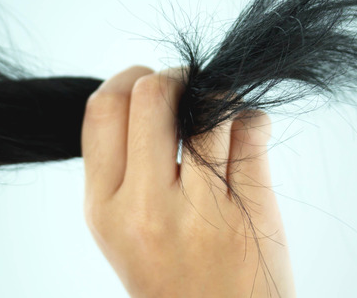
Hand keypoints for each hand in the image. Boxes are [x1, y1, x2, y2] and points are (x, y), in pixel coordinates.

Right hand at [82, 66, 295, 296]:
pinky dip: (252, 119)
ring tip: (223, 118)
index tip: (148, 83)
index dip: (129, 80)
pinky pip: (251, 130)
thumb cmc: (171, 277)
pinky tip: (248, 135)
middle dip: (178, 78)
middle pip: (154, 94)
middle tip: (192, 91)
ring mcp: (202, 211)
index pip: (103, 109)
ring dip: (220, 97)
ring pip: (209, 106)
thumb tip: (145, 90)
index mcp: (104, 207)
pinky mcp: (252, 212)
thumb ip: (121, 166)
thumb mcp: (121, 229)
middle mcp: (146, 208)